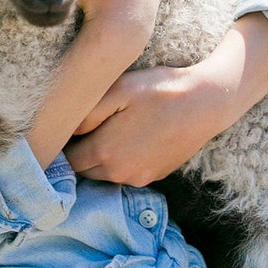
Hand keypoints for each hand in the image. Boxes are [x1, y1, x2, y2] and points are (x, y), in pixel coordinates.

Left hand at [64, 63, 227, 185]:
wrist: (206, 103)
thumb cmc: (160, 90)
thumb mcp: (118, 89)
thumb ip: (85, 113)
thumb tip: (64, 131)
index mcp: (104, 152)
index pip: (65, 161)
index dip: (60, 146)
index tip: (62, 130)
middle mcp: (119, 173)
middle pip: (82, 171)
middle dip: (77, 154)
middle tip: (80, 130)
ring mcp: (139, 178)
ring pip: (103, 175)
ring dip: (98, 159)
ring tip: (106, 131)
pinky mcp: (154, 176)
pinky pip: (125, 174)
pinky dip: (120, 162)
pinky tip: (128, 138)